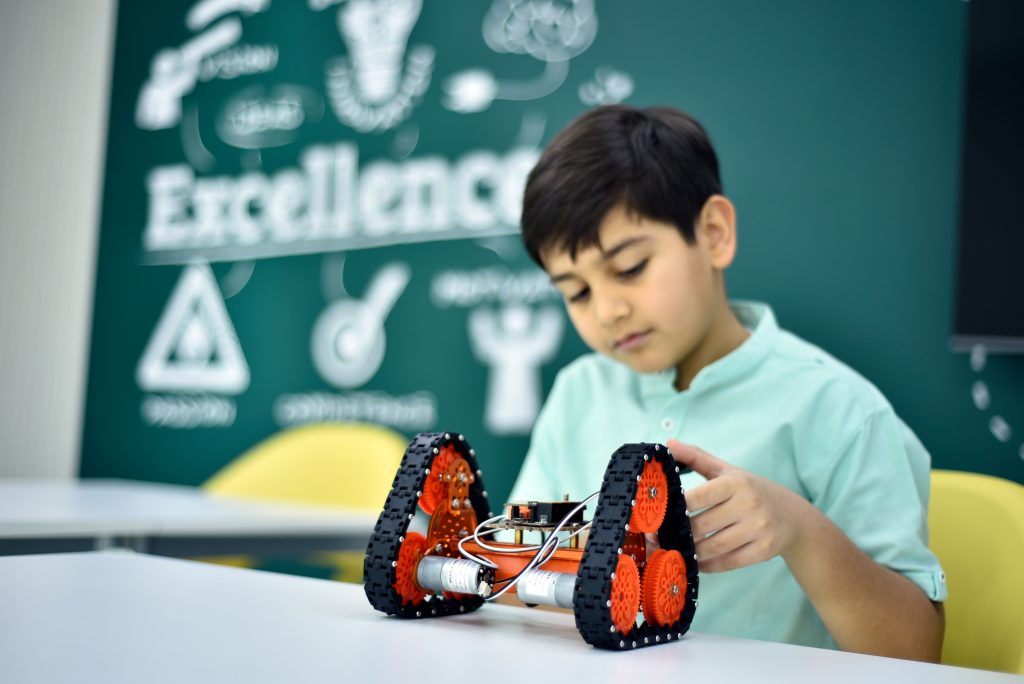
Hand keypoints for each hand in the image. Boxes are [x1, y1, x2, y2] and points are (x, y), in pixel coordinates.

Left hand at [668, 439, 814, 572]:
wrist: (794, 517)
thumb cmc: (752, 490)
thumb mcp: (728, 471)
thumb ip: (696, 457)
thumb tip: (667, 443)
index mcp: (736, 483)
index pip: (697, 496)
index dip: (675, 507)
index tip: (656, 514)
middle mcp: (748, 504)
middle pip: (701, 525)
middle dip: (678, 533)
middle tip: (657, 539)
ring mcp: (758, 529)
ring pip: (712, 546)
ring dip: (691, 551)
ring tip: (675, 549)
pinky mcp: (764, 550)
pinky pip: (728, 562)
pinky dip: (708, 565)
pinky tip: (697, 561)